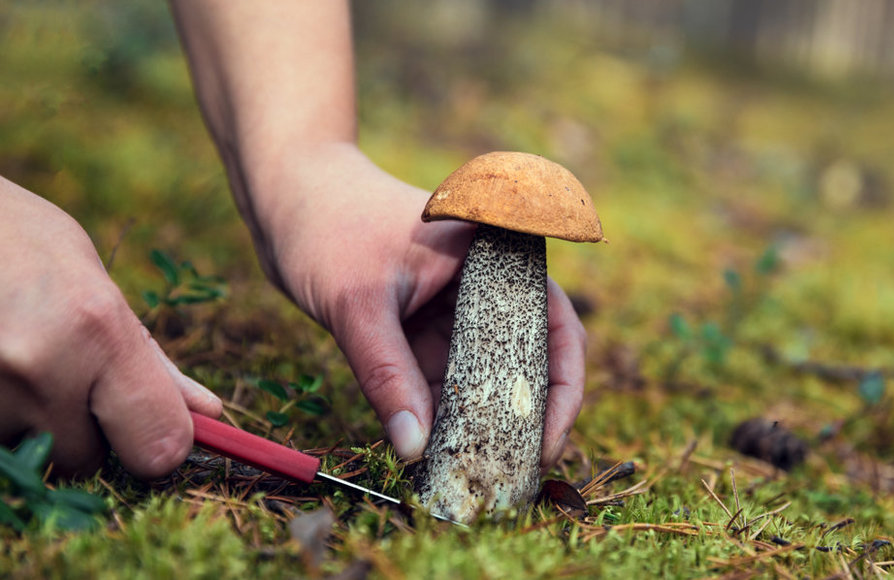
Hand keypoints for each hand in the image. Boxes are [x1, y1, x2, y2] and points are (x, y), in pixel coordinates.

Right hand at [0, 178, 222, 477]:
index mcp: (97, 329)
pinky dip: (0, 413)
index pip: (156, 446)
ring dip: (28, 424)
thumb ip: (150, 360)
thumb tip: (208, 415)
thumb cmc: (23, 243)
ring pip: (30, 453)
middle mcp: (40, 366)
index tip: (150, 433)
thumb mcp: (98, 285)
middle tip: (60, 373)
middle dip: (80, 429)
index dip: (157, 448)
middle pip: (84, 458)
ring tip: (14, 359)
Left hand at [246, 144, 584, 468]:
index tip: (547, 444)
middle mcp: (488, 282)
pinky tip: (437, 450)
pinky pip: (448, 378)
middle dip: (525, 416)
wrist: (286, 196)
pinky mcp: (429, 326)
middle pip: (530, 357)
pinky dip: (445, 413)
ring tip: (476, 472)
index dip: (563, 390)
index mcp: (497, 254)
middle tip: (516, 473)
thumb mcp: (359, 304)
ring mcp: (458, 307)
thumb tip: (413, 449)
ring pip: (488, 374)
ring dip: (483, 421)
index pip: (556, 326)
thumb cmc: (327, 225)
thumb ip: (387, 375)